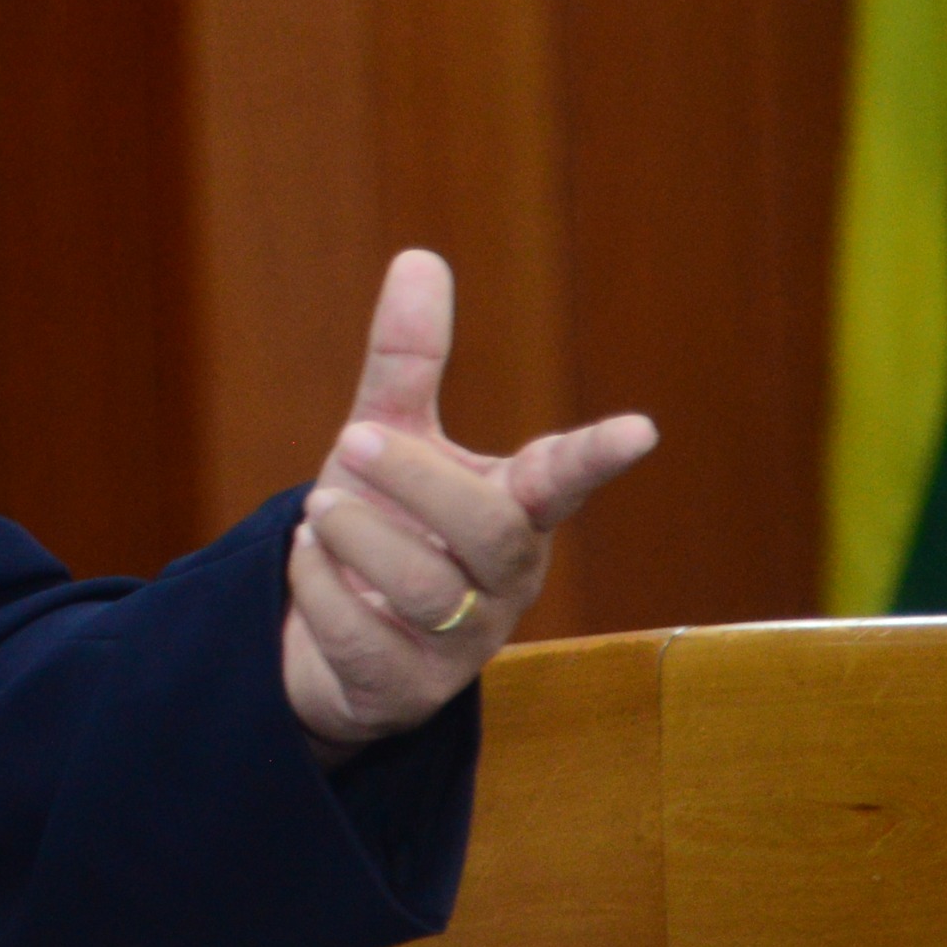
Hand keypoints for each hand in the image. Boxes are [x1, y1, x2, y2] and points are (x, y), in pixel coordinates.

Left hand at [279, 250, 657, 758]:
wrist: (329, 640)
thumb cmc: (382, 525)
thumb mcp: (385, 437)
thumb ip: (406, 362)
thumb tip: (420, 257)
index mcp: (511, 510)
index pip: (562, 479)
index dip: (595, 455)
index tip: (640, 428)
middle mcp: (503, 580)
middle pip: (490, 533)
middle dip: (418, 481)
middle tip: (352, 440)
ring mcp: (463, 643)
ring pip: (425, 587)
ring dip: (357, 536)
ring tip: (318, 508)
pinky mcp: (409, 690)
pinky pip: (363, 636)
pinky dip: (319, 586)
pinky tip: (306, 561)